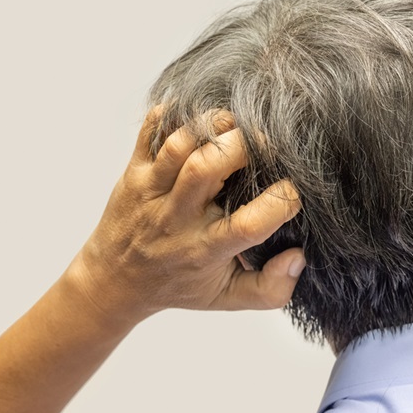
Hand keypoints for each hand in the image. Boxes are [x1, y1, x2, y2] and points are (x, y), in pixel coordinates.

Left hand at [72, 105, 304, 324]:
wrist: (115, 282)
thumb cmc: (179, 285)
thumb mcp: (228, 299)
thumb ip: (270, 290)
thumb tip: (298, 257)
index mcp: (206, 249)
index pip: (249, 224)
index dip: (281, 201)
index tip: (291, 193)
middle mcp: (177, 218)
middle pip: (207, 168)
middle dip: (243, 145)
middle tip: (264, 145)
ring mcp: (152, 191)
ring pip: (179, 144)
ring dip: (212, 125)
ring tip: (234, 127)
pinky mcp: (134, 171)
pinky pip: (150, 131)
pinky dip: (173, 114)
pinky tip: (198, 120)